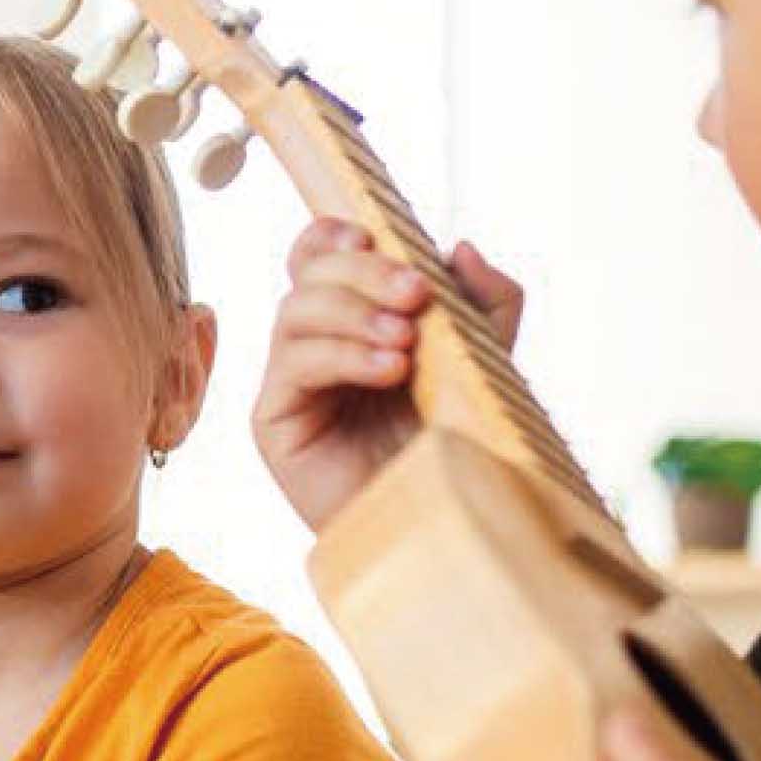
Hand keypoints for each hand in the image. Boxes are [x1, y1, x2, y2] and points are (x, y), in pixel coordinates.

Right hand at [249, 218, 523, 531]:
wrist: (439, 524)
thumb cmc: (455, 449)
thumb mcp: (484, 363)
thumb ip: (484, 305)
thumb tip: (461, 246)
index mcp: (352, 322)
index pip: (317, 257)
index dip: (332, 236)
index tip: (374, 237)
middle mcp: (313, 345)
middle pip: (307, 275)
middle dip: (363, 274)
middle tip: (416, 293)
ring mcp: (290, 383)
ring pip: (294, 311)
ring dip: (354, 314)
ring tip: (405, 344)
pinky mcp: (276, 421)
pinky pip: (293, 365)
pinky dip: (343, 356)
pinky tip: (389, 372)